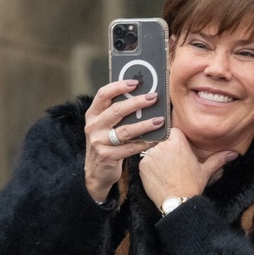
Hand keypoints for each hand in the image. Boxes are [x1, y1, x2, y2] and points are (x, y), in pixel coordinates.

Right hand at [84, 80, 164, 202]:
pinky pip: (130, 148)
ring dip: (145, 124)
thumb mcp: (105, 126)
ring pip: (125, 130)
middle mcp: (93, 126)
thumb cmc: (107, 143)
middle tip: (154, 97)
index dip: (118, 86)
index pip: (103, 95)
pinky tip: (157, 139)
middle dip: (137, 102)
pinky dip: (145, 143)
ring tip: (160, 120)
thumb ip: (117, 113)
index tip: (135, 82)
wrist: (97, 172)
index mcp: (92, 115)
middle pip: (116, 110)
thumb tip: (143, 95)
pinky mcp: (107, 156)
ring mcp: (98, 142)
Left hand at [138, 128, 236, 209]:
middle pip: (160, 138)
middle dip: (163, 146)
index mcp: (178, 141)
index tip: (175, 147)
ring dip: (155, 156)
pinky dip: (149, 166)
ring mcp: (150, 154)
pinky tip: (157, 175)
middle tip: (170, 161)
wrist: (178, 201)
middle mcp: (163, 144)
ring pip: (150, 149)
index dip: (173, 138)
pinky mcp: (142, 164)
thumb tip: (233, 154)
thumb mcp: (206, 170)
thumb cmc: (192, 185)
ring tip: (164, 169)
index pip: (172, 130)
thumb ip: (218, 159)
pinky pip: (143, 160)